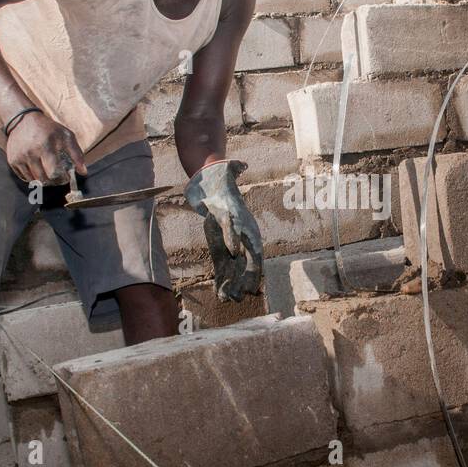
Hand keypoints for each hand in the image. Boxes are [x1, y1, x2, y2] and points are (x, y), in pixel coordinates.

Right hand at [4, 111, 85, 184]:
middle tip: (58, 178)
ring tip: (49, 175)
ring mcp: (19, 157)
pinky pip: (24, 177)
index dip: (62, 178)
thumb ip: (76, 154)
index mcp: (45, 146)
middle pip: (43, 179)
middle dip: (54, 182)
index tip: (66, 177)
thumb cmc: (48, 129)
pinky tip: (38, 170)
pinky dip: (32, 177)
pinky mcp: (12, 160)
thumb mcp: (66, 136)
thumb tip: (83, 172)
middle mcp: (30, 153)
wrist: (23, 120)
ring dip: (43, 181)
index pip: (54, 172)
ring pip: (33, 180)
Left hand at [184, 160, 262, 301]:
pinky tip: (219, 295)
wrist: (211, 183)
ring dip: (232, 286)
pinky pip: (222, 269)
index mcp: (248, 228)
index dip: (255, 270)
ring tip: (229, 300)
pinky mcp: (219, 250)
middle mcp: (243, 240)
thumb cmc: (221, 180)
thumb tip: (239, 166)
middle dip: (244, 282)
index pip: (256, 253)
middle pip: (246, 266)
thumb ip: (232, 172)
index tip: (253, 284)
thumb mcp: (226, 173)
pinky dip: (221, 282)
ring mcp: (231, 246)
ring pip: (234, 271)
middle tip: (241, 297)